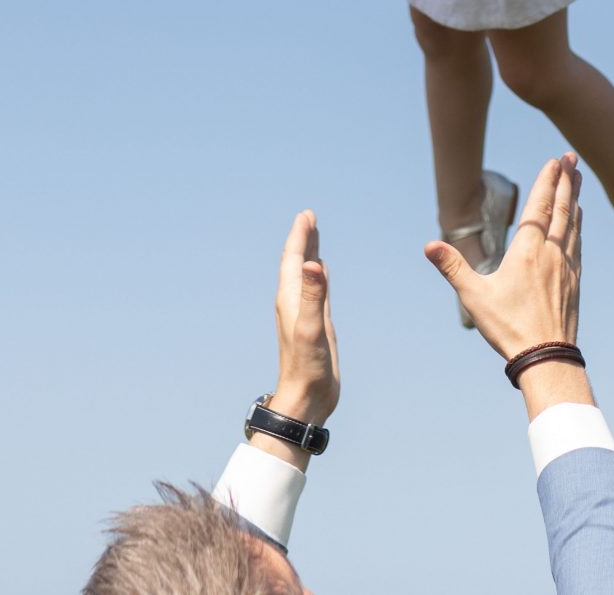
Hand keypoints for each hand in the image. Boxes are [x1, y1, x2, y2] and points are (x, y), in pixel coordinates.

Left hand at [267, 209, 338, 424]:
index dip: (300, 236)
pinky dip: (320, 276)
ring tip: (315, 236)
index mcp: (290, 299)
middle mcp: (295, 303)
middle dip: (303, 239)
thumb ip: (313, 296)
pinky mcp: (316, 324)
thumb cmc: (306, 367)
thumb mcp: (311, 328)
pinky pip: (317, 292)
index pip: (294, 260)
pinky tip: (323, 272)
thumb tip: (315, 264)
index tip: (307, 215)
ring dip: (310, 255)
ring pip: (307, 275)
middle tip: (310, 217)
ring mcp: (305, 313)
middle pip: (297, 263)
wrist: (306, 398)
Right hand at [422, 153, 582, 359]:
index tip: (555, 160)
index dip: (547, 181)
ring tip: (578, 179)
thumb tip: (429, 245)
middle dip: (567, 180)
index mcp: (528, 252)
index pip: (539, 207)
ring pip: (573, 224)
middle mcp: (551, 254)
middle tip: (572, 157)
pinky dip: (578, 225)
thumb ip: (453, 268)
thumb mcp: (474, 297)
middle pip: (562, 208)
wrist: (547, 357)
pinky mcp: (574, 282)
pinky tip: (578, 222)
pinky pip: (577, 244)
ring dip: (576, 198)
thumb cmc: (509, 327)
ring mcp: (566, 267)